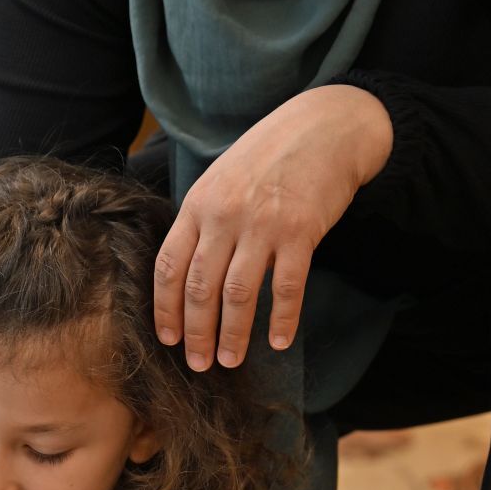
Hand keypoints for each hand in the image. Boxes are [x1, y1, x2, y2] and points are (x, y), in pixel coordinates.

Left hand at [153, 85, 392, 372]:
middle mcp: (224, 215)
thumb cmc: (269, 157)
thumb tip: (185, 274)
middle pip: (199, 288)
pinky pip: (287, 287)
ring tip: (230, 360)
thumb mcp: (222, 179)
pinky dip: (283, 319)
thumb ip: (202, 222)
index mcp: (198, 204)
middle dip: (197, 333)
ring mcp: (262, 223)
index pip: (170, 267)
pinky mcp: (301, 231)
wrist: (325, 126)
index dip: (166, 309)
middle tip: (199, 363)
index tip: (168, 339)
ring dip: (233, 335)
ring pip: (238, 295)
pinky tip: (279, 342)